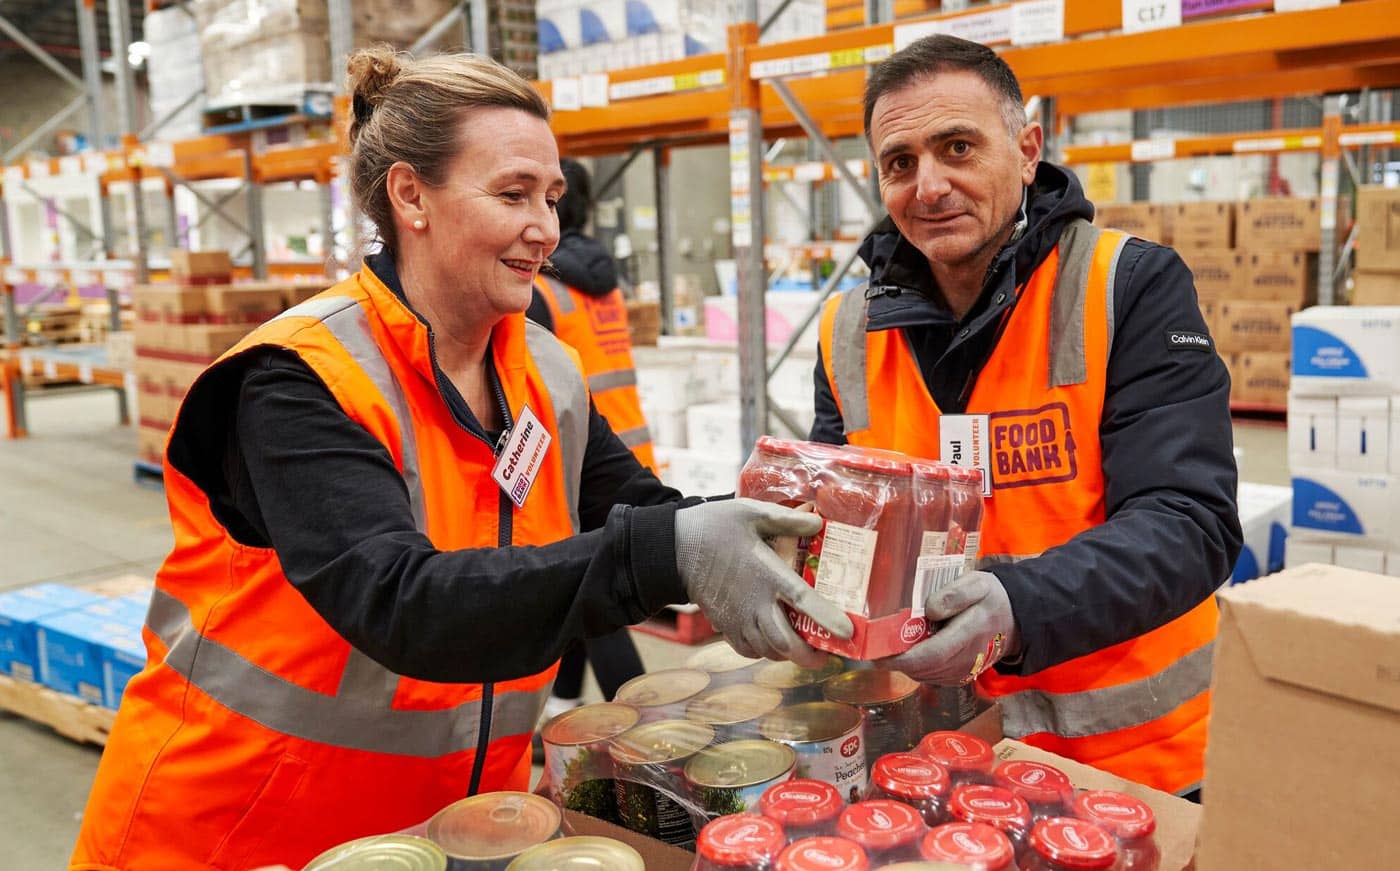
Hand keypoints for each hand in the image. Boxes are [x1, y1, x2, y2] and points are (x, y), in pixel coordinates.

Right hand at [675, 498, 852, 667]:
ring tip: (803, 648)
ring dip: (788, 654)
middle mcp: (754, 603)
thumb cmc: (714, 527)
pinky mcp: (724, 625)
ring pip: (768, 651)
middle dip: (810, 656)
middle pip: (786, 643)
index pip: (803, 601)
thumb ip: (787, 520)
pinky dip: (765, 652)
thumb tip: (818, 523)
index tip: (848, 632)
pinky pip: (748, 650)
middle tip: (827, 654)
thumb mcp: (751, 512)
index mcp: (766, 574)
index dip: (827, 619)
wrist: (673, 548)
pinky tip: (772, 642)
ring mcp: (738, 618)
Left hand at [880, 571, 1017, 684]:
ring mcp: (962, 671)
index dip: (901, 658)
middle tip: (875, 643)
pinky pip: (929, 675)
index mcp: (969, 634)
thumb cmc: (990, 599)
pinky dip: (915, 665)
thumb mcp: (977, 584)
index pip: (931, 656)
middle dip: (894, 659)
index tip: (878, 653)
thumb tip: (930, 610)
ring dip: (903, 662)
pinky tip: (910, 648)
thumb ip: (954, 595)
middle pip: (921, 668)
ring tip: (890, 643)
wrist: (1014, 619)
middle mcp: (965, 659)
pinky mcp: (957, 675)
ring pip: (922, 674)